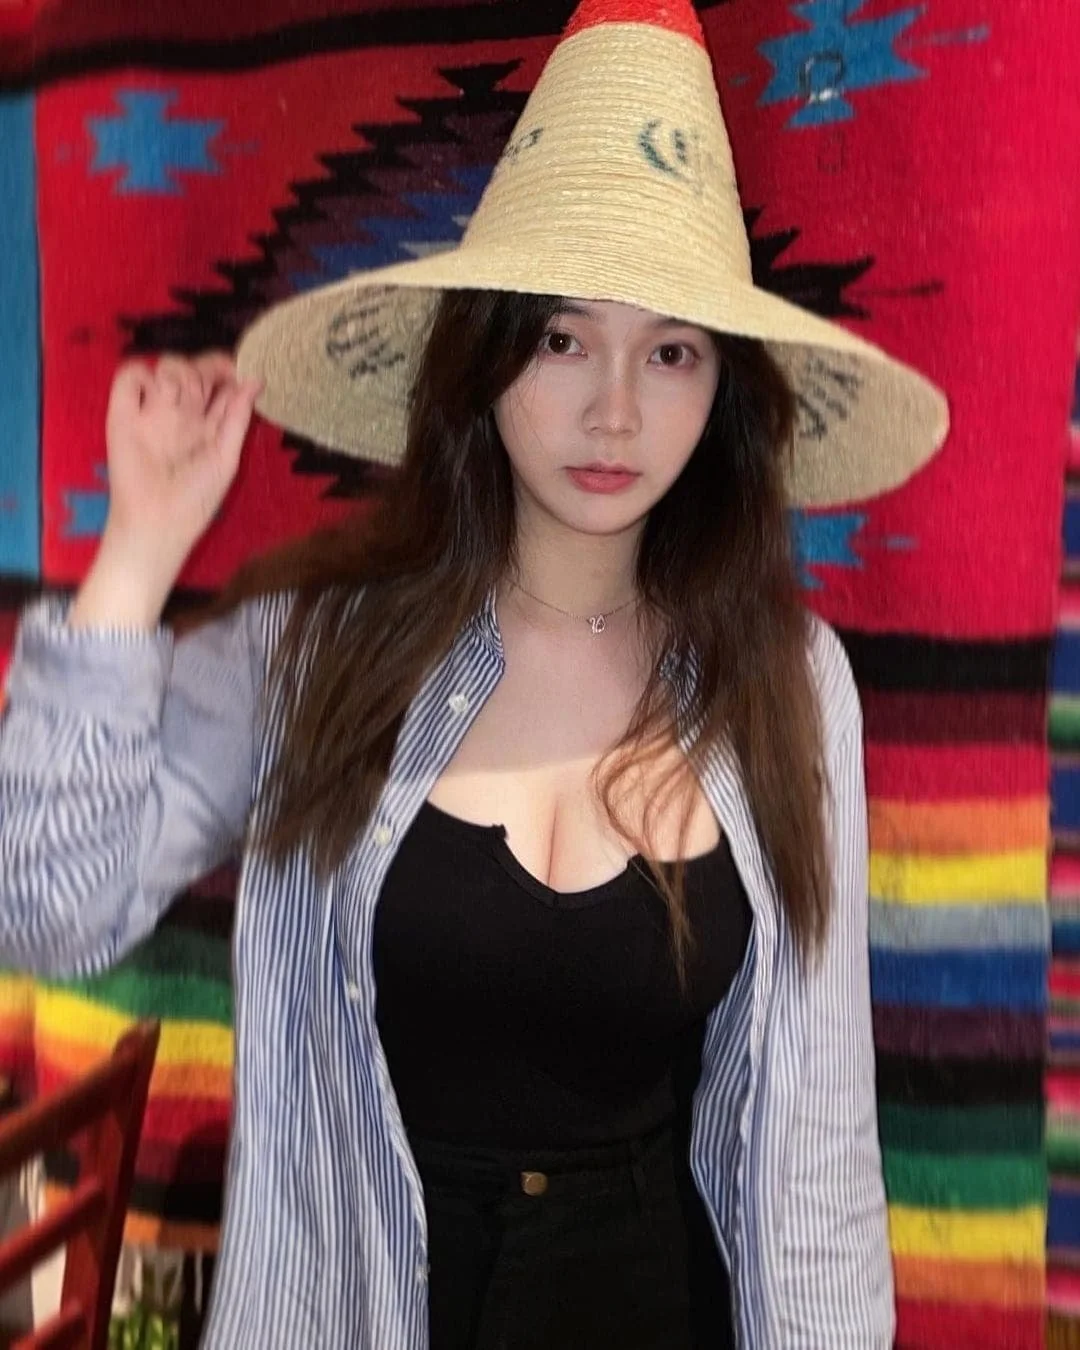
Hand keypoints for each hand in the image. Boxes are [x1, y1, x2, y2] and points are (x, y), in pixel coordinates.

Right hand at [71, 352, 261, 628]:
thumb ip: (238, 417)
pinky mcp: (123, 412)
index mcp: (207, 423)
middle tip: (206, 388)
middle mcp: (181, 413)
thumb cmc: (196, 497)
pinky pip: (129, 376)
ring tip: (180, 399)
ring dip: (178, 372)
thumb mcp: (226, 458)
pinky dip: (142, 375)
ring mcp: (152, 410)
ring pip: (165, 365)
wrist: (158, 520)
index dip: (228, 371)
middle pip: (194, 369)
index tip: (238, 371)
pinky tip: (155, 394)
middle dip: (206, 368)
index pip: (219, 383)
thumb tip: (256, 379)